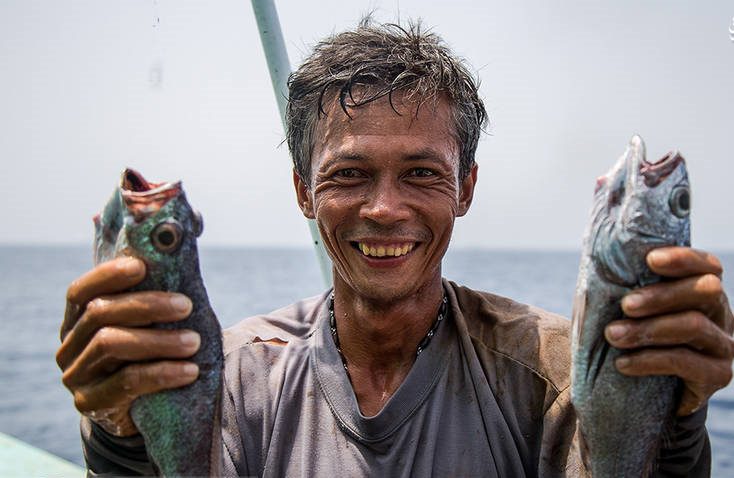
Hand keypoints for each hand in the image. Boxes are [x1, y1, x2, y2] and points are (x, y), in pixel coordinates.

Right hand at [56, 257, 200, 436]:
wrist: (135, 414)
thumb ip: (147, 306)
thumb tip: (175, 267)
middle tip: (185, 306)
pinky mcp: (90, 403)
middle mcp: (69, 346)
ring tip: (194, 342)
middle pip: (99, 314)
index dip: (108, 275)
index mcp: (76, 321)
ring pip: (111, 345)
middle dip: (147, 305)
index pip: (80, 291)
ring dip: (158, 341)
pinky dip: (162, 373)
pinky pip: (126, 382)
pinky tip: (190, 371)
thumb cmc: (146, 357)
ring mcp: (76, 376)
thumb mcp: (141, 330)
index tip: (141, 266)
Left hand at [603, 247, 733, 415]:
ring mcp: (722, 346)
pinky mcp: (717, 375)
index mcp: (702, 291)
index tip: (651, 260)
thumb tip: (597, 262)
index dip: (683, 259)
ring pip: (695, 326)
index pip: (707, 266)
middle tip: (625, 305)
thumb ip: (625, 289)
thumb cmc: (633, 339)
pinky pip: (685, 363)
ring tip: (613, 335)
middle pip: (706, 291)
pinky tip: (622, 363)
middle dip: (662, 295)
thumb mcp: (630, 312)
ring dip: (649, 329)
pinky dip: (649, 360)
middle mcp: (720, 315)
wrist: (646, 396)